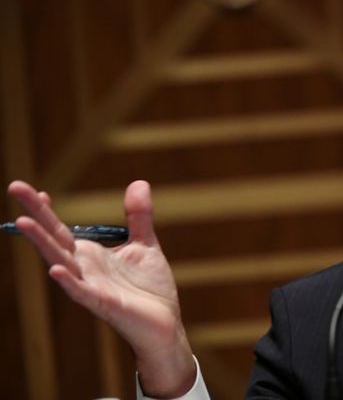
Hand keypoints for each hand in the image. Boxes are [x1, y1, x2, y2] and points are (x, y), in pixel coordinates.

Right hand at [7, 180, 196, 397]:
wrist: (165, 322)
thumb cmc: (150, 287)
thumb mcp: (146, 244)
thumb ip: (139, 216)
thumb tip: (138, 183)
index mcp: (91, 254)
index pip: (61, 229)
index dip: (47, 209)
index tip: (37, 190)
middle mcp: (84, 268)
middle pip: (53, 239)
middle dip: (34, 215)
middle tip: (14, 186)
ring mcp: (90, 285)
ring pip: (60, 261)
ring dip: (42, 243)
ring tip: (23, 222)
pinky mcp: (103, 303)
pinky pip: (81, 292)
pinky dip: (68, 281)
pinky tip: (55, 269)